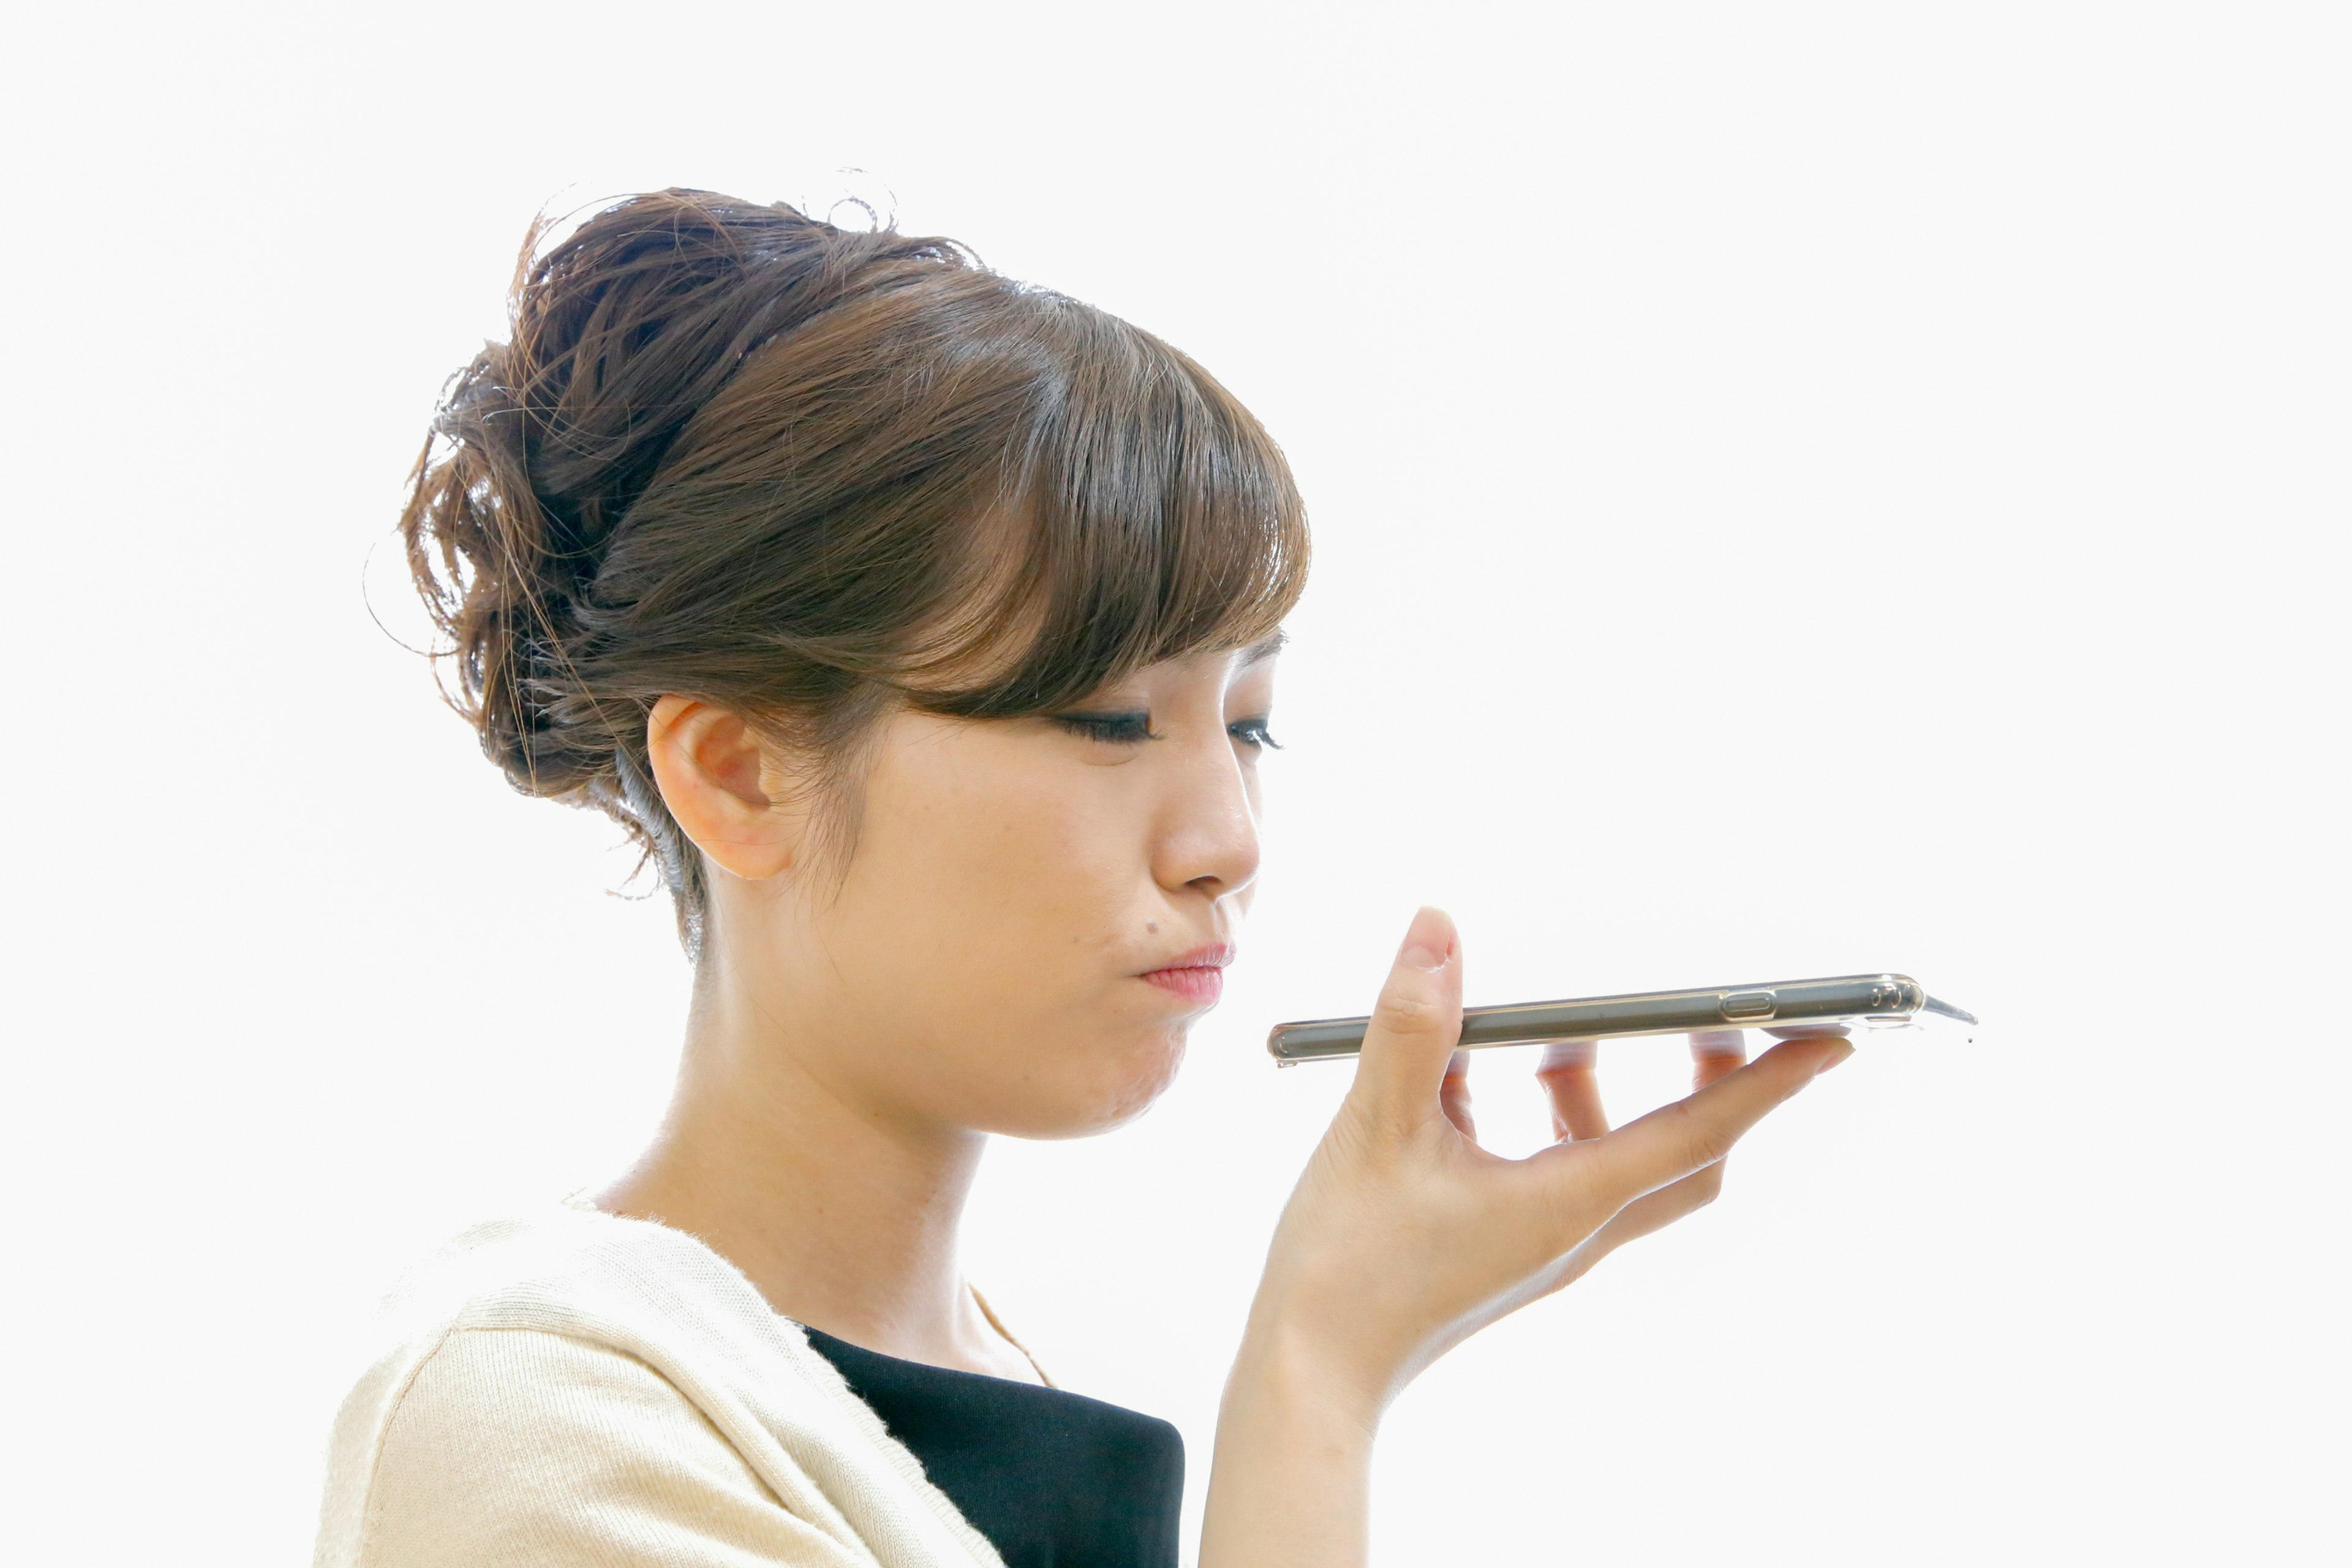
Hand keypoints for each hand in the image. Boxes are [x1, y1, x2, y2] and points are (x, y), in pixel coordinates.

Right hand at [1244, 906, 1850, 1418]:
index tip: (1834, 1039)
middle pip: (1686, 1162)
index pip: (1699, 1133)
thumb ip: (1414, 1024)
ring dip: (1607, 1095)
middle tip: (1716, 1022)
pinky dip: (1545, 1121)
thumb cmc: (1348, 1269)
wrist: (1309, 1375)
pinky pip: (1556, 1174)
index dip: (1771, 1082)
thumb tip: (1440, 930)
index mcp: (1569, 1205)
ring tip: (1552, 1042)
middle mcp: (1574, 1231)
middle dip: (1715, 1088)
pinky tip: (1467, 1085)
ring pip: (1620, 1167)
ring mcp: (1542, 1247)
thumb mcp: (1376, 1127)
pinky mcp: (1503, 1248)